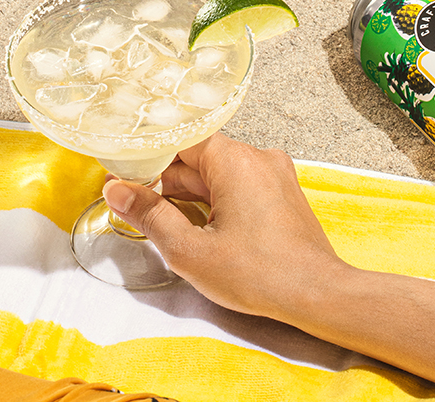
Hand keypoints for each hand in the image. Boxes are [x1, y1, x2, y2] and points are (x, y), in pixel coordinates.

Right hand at [103, 133, 344, 321]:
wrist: (317, 294)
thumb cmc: (259, 274)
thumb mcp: (191, 251)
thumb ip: (151, 216)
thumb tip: (118, 191)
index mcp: (235, 159)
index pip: (181, 140)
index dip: (150, 156)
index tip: (126, 175)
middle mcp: (257, 157)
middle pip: (200, 158)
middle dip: (168, 182)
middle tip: (139, 206)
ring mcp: (274, 174)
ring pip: (219, 173)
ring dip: (192, 194)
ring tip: (169, 223)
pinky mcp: (282, 193)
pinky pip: (240, 185)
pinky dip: (218, 200)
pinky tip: (204, 228)